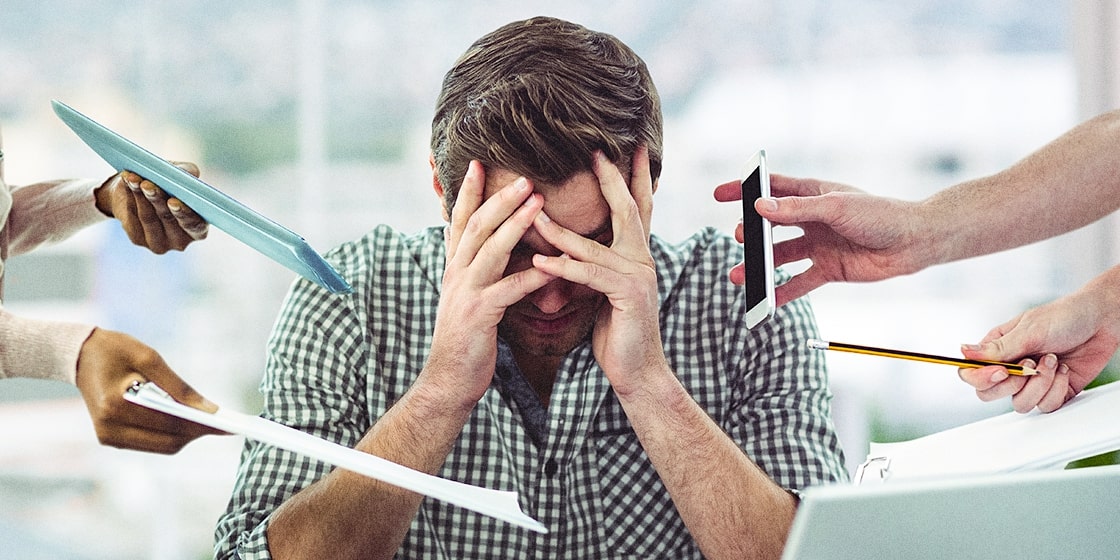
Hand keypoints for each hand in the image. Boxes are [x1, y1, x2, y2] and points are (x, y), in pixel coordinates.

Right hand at [74, 328, 223, 453]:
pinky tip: (185, 420)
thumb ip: (179, 387)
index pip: (170, 424)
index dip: (201, 425)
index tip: (227, 424)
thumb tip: (209, 409)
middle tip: (223, 423)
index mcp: (116, 406)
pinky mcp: (110, 439)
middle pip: (168, 442)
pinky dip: (170, 434)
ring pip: (162, 447)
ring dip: (186, 435)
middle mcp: (109, 428)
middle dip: (197, 432)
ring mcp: (108, 437)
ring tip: (208, 421)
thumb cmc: (115, 350)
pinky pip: (151, 443)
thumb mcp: (150, 358)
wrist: (79, 356)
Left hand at [95, 163, 208, 253]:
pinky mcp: (138, 239)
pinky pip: (133, 216)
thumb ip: (189, 173)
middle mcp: (181, 240)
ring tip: (134, 178)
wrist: (140, 193)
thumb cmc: (168, 184)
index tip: (173, 201)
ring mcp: (158, 243)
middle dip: (157, 199)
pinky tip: (128, 183)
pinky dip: (130, 196)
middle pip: (168, 219)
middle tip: (147, 184)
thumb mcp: (180, 175)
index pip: (195, 225)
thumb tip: (191, 173)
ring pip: (148, 217)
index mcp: (199, 228)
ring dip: (140, 195)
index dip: (185, 214)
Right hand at [422, 161, 551, 405]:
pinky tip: (553, 266)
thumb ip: (473, 268)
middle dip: (500, 198)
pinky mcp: (479, 315)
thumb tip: (480, 243)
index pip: (460, 220)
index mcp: (454, 267)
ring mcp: (465, 293)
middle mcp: (456, 274)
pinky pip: (509, 289)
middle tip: (524, 175)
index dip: (468, 191)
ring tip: (539, 202)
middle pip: (477, 226)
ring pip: (491, 250)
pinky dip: (532, 276)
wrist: (448, 379)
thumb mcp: (466, 296)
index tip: (479, 163)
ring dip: (515, 224)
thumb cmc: (466, 338)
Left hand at [531, 148, 666, 394]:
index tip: (628, 147)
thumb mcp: (601, 292)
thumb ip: (590, 266)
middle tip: (596, 151)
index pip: (636, 207)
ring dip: (560, 231)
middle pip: (627, 210)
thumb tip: (564, 249)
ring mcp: (639, 276)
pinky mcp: (627, 296)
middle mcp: (642, 259)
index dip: (632, 177)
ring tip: (533, 213)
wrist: (637, 371)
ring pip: (594, 245)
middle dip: (611, 179)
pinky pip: (589, 276)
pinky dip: (562, 268)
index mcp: (637, 255)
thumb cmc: (616, 332)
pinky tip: (539, 262)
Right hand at [713, 174, 924, 305]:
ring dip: (759, 266)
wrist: (913, 243)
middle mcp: (812, 219)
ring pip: (780, 256)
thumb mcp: (835, 207)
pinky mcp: (828, 269)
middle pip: (771, 225)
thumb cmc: (880, 215)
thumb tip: (759, 207)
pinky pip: (799, 282)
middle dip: (751, 233)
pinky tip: (765, 300)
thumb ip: (797, 209)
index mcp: (813, 194)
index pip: (771, 189)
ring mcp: (818, 245)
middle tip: (739, 238)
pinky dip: (782, 292)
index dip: (745, 190)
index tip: (719, 194)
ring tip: (739, 275)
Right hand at [958, 275, 1119, 411]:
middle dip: (1013, 384)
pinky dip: (1057, 389)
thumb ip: (998, 348)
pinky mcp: (1052, 392)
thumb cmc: (1065, 316)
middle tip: (1029, 366)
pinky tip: (1063, 370)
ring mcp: (1030, 382)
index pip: (971, 373)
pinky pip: (1045, 406)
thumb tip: (963, 352)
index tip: (1002, 371)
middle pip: (989, 394)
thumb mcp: (1029, 330)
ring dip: (1040, 384)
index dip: (981, 378)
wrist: (1103, 322)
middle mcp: (1011, 367)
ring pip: (1019, 403)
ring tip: (1053, 361)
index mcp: (997, 349)